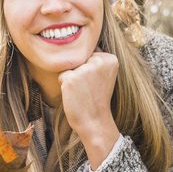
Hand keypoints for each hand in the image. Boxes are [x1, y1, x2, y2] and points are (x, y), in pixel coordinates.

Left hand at [58, 51, 120, 169]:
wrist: (95, 121)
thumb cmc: (97, 99)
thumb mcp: (104, 75)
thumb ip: (95, 60)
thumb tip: (74, 50)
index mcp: (110, 58)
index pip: (89, 54)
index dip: (89, 69)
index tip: (97, 83)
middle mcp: (99, 61)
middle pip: (79, 59)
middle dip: (80, 72)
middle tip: (89, 89)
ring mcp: (84, 69)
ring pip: (70, 67)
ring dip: (72, 79)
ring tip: (83, 92)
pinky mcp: (71, 78)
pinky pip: (62, 76)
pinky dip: (65, 86)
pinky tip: (75, 95)